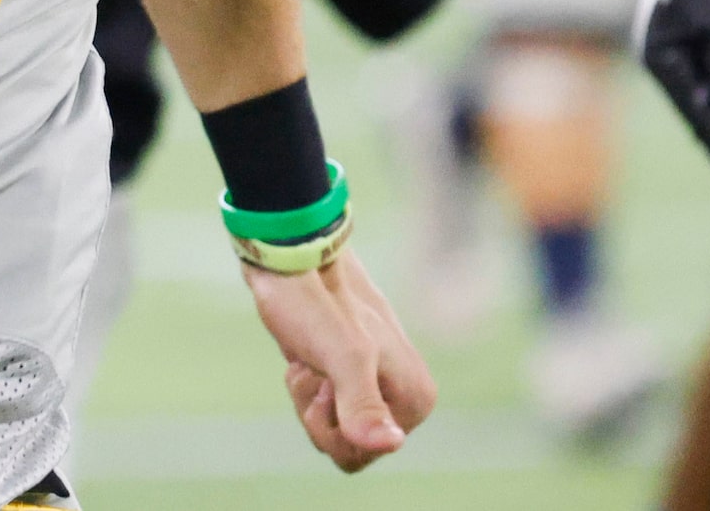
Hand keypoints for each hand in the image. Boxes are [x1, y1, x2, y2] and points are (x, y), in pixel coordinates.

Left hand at [244, 248, 434, 473]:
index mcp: (416, 398)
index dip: (331, 426)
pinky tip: (302, 353)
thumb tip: (390, 444)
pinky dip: (304, 383)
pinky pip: (325, 404)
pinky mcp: (352, 369)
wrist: (293, 254)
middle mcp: (405, 394)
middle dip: (317, 411)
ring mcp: (379, 381)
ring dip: (307, 394)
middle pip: (347, 445)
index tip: (327, 381)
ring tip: (307, 356)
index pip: (362, 455)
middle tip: (313, 366)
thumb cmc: (314, 301)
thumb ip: (362, 403)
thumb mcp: (340, 355)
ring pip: (332, 424)